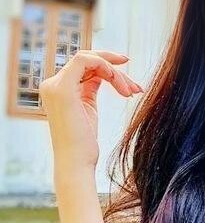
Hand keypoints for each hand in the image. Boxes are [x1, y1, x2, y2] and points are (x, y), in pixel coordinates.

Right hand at [40, 50, 143, 177]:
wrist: (77, 163)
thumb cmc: (85, 142)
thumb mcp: (89, 107)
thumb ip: (91, 87)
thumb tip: (105, 72)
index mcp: (58, 89)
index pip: (83, 66)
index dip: (106, 65)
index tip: (128, 74)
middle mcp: (52, 84)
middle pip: (87, 60)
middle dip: (114, 66)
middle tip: (135, 83)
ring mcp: (55, 85)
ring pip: (89, 59)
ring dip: (115, 72)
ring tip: (131, 92)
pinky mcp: (62, 88)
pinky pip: (85, 61)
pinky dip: (106, 67)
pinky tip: (120, 84)